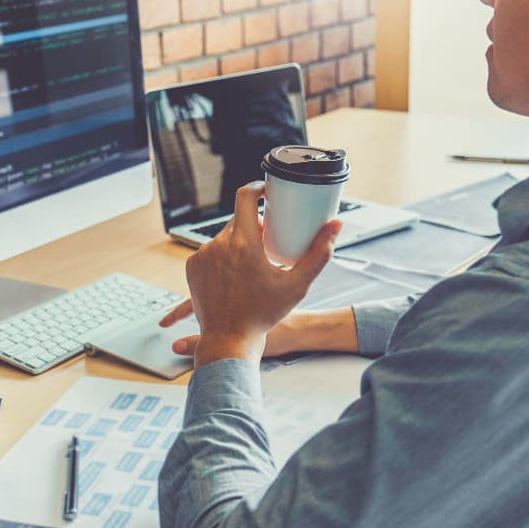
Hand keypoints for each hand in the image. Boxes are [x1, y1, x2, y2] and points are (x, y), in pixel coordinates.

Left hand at [179, 182, 341, 366]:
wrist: (229, 339)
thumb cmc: (264, 314)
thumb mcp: (298, 284)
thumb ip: (319, 253)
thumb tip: (336, 225)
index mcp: (243, 243)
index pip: (244, 197)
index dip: (256, 188)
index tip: (265, 191)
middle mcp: (218, 245)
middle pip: (237, 220)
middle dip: (253, 225)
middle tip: (267, 241)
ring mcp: (202, 256)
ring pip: (224, 237)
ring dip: (237, 243)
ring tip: (251, 264)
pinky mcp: (192, 266)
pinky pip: (210, 252)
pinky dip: (222, 257)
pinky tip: (234, 274)